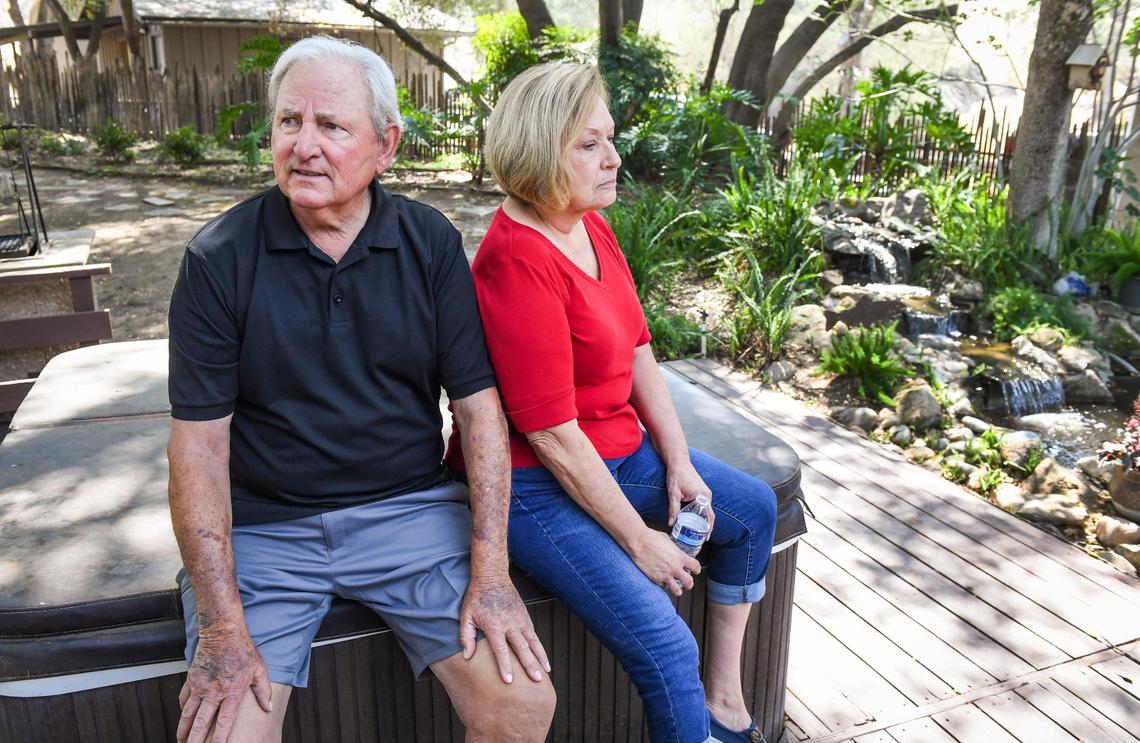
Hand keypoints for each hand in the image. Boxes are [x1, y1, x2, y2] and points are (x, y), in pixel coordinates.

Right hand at [177, 626, 271, 742]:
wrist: (223, 631)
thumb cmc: (243, 649)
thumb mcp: (259, 670)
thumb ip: (264, 691)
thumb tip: (269, 707)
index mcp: (232, 692)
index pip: (224, 721)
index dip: (219, 738)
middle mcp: (214, 692)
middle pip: (201, 722)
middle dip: (195, 739)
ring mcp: (200, 686)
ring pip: (188, 713)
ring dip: (184, 729)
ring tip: (181, 741)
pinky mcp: (192, 678)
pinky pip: (184, 698)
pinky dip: (182, 710)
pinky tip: (182, 718)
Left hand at [460, 576, 550, 683]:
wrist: (492, 576)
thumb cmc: (477, 597)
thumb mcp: (466, 615)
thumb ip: (467, 636)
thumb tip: (467, 656)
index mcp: (495, 625)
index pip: (501, 650)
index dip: (505, 666)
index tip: (510, 681)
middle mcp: (510, 624)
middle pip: (522, 648)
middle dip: (530, 665)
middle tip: (537, 680)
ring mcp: (520, 619)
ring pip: (533, 641)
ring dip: (540, 657)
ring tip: (546, 671)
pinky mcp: (525, 616)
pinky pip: (534, 634)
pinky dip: (539, 647)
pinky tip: (542, 657)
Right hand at [628, 528, 701, 596]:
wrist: (638, 542)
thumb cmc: (651, 537)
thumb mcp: (668, 540)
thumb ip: (673, 549)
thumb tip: (674, 550)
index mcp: (680, 557)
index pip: (696, 567)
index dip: (696, 569)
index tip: (695, 570)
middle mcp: (675, 568)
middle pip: (689, 583)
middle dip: (689, 584)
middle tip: (687, 582)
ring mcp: (665, 575)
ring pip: (677, 591)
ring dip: (677, 589)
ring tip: (675, 586)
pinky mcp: (655, 579)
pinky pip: (664, 587)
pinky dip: (664, 586)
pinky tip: (663, 581)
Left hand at [667, 460, 713, 532]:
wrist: (678, 461)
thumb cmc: (676, 476)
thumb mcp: (673, 493)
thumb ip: (673, 509)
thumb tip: (671, 524)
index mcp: (702, 496)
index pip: (709, 517)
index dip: (708, 529)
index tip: (705, 539)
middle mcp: (707, 495)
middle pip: (710, 515)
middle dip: (707, 528)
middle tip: (701, 539)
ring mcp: (706, 493)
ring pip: (707, 510)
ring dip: (704, 521)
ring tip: (698, 533)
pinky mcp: (703, 491)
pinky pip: (704, 505)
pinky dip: (702, 514)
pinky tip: (696, 520)